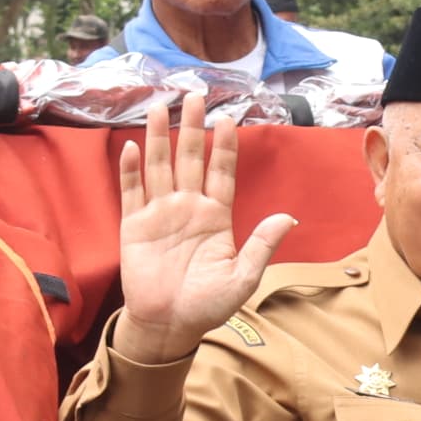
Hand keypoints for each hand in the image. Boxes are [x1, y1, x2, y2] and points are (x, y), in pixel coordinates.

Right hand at [114, 90, 296, 366]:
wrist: (169, 325)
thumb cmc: (208, 305)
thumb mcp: (243, 277)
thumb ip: (262, 245)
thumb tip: (289, 218)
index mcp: (216, 217)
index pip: (221, 172)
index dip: (224, 146)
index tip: (227, 118)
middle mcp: (188, 208)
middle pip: (190, 159)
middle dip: (192, 127)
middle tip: (193, 95)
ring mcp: (160, 214)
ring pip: (160, 166)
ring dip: (159, 137)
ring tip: (160, 107)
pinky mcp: (134, 225)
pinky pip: (132, 191)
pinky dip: (130, 169)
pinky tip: (132, 146)